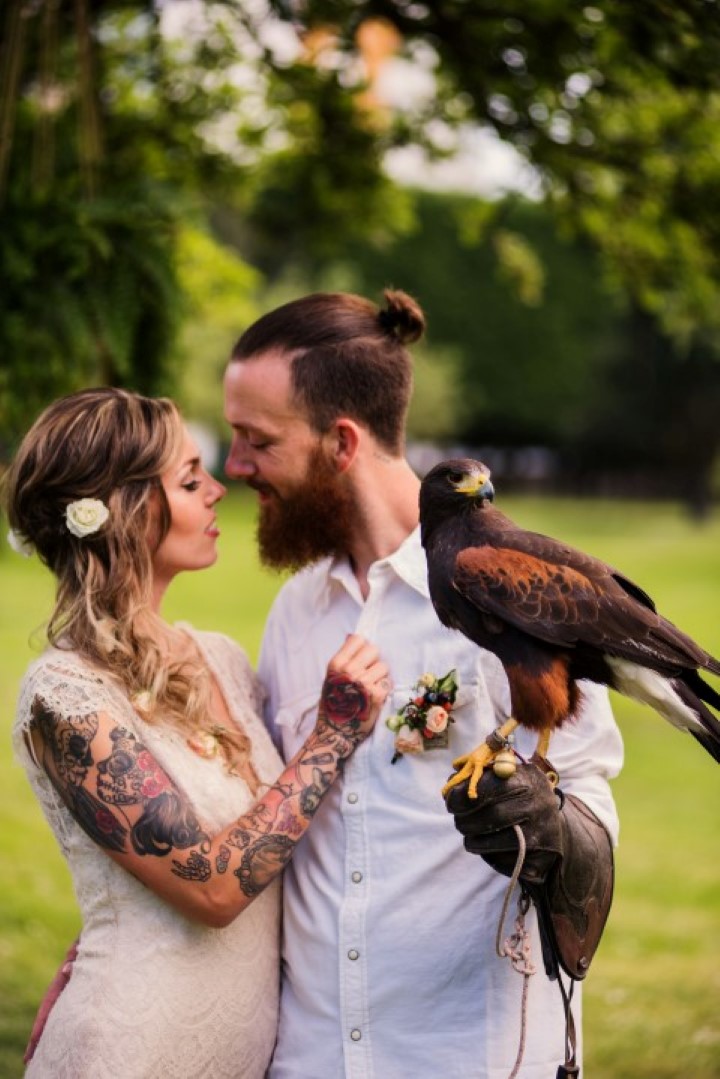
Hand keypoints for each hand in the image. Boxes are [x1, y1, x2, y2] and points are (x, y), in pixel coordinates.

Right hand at [318, 634, 389, 743]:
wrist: (334, 732)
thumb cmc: (332, 704)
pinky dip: (383, 689)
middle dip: (373, 661)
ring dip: (379, 676)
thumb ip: (343, 659)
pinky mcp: (377, 696)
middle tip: (368, 674)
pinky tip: (373, 698)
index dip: (362, 649)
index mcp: (336, 664)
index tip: (361, 659)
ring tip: (369, 688)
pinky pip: (388, 682)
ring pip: (383, 666)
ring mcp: (364, 683)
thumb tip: (352, 637)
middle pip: (374, 650)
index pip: (358, 639)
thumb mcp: (331, 678)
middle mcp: (350, 671)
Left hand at [445, 759, 562, 884]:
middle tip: (459, 822)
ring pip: (493, 843)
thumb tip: (451, 784)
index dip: (464, 795)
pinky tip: (493, 847)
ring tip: (472, 834)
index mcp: (530, 780)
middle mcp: (540, 807)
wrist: (552, 829)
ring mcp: (543, 836)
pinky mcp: (538, 863)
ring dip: (473, 840)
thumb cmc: (519, 799)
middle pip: (492, 816)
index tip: (450, 801)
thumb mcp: (507, 780)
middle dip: (466, 820)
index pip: (490, 786)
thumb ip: (479, 777)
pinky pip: (501, 862)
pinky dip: (489, 856)